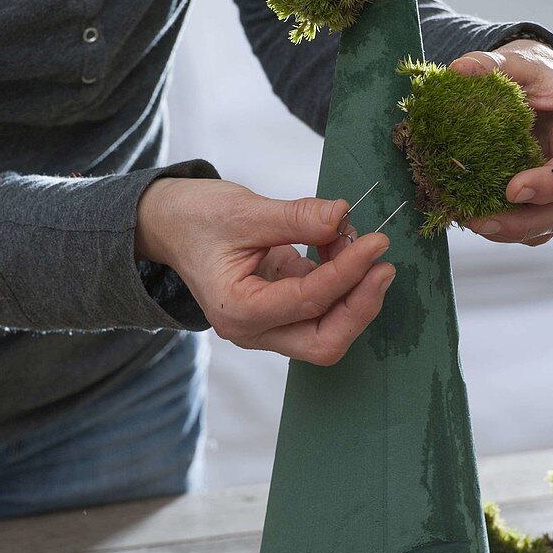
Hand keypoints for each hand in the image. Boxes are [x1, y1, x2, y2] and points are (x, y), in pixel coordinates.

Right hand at [135, 177, 394, 363]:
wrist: (169, 223)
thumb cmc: (196, 218)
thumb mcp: (243, 211)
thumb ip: (295, 217)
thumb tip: (343, 215)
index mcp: (238, 312)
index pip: (308, 301)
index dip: (348, 272)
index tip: (375, 242)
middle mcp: (254, 330)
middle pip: (324, 342)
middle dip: (360, 306)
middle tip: (383, 265)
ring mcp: (269, 324)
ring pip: (327, 330)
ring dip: (354, 292)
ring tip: (359, 241)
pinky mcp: (281, 309)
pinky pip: (322, 306)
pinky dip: (341, 278)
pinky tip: (343, 242)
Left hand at [450, 39, 552, 245]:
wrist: (538, 93)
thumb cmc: (532, 78)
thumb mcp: (516, 64)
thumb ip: (491, 64)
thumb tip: (459, 69)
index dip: (550, 182)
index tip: (512, 191)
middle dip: (525, 222)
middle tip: (481, 222)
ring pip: (552, 224)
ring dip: (513, 231)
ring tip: (474, 224)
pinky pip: (536, 228)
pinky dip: (508, 230)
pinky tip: (477, 220)